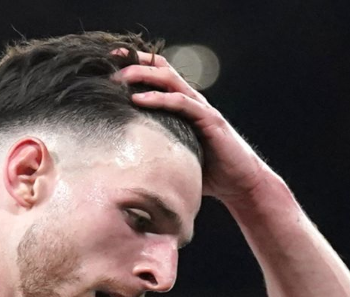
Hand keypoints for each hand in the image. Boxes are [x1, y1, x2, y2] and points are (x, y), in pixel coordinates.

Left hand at [111, 50, 271, 203]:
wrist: (240, 183)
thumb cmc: (207, 172)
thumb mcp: (174, 156)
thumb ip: (154, 149)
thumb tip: (122, 161)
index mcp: (183, 105)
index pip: (159, 74)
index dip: (137, 64)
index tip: (111, 61)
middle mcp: (192, 101)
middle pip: (162, 69)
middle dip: (136, 63)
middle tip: (109, 65)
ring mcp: (201, 108)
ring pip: (171, 80)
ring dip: (144, 75)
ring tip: (120, 78)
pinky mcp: (209, 120)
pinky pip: (181, 103)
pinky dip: (159, 99)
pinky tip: (139, 99)